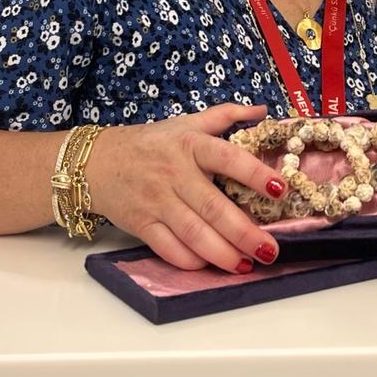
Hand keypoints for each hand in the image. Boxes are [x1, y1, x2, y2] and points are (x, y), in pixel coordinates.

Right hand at [87, 104, 287, 273]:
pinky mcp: (141, 224)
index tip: (280, 188)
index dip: (254, 173)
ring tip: (246, 265)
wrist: (95, 162)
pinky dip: (190, 260)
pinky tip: (210, 266)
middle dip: (244, 232)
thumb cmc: (150, 143)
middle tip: (270, 249)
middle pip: (213, 207)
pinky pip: (168, 248)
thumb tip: (263, 111)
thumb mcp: (186, 123)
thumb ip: (225, 115)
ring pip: (193, 233)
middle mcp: (175, 173)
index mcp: (191, 144)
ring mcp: (157, 201)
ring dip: (222, 253)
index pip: (227, 158)